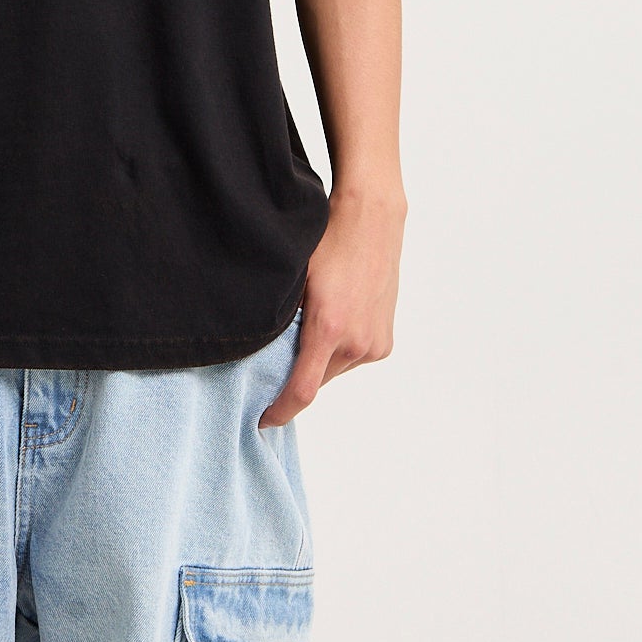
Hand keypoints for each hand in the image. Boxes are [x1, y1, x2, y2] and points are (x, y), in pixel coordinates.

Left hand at [258, 183, 404, 426]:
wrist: (371, 222)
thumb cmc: (327, 242)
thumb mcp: (293, 280)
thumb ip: (279, 320)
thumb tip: (257, 352)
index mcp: (329, 330)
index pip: (302, 391)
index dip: (279, 411)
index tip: (262, 419)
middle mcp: (356, 344)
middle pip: (316, 381)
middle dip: (295, 379)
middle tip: (274, 363)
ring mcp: (374, 344)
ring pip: (335, 370)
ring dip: (318, 362)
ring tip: (307, 330)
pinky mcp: (385, 341)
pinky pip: (353, 358)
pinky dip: (338, 351)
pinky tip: (332, 323)